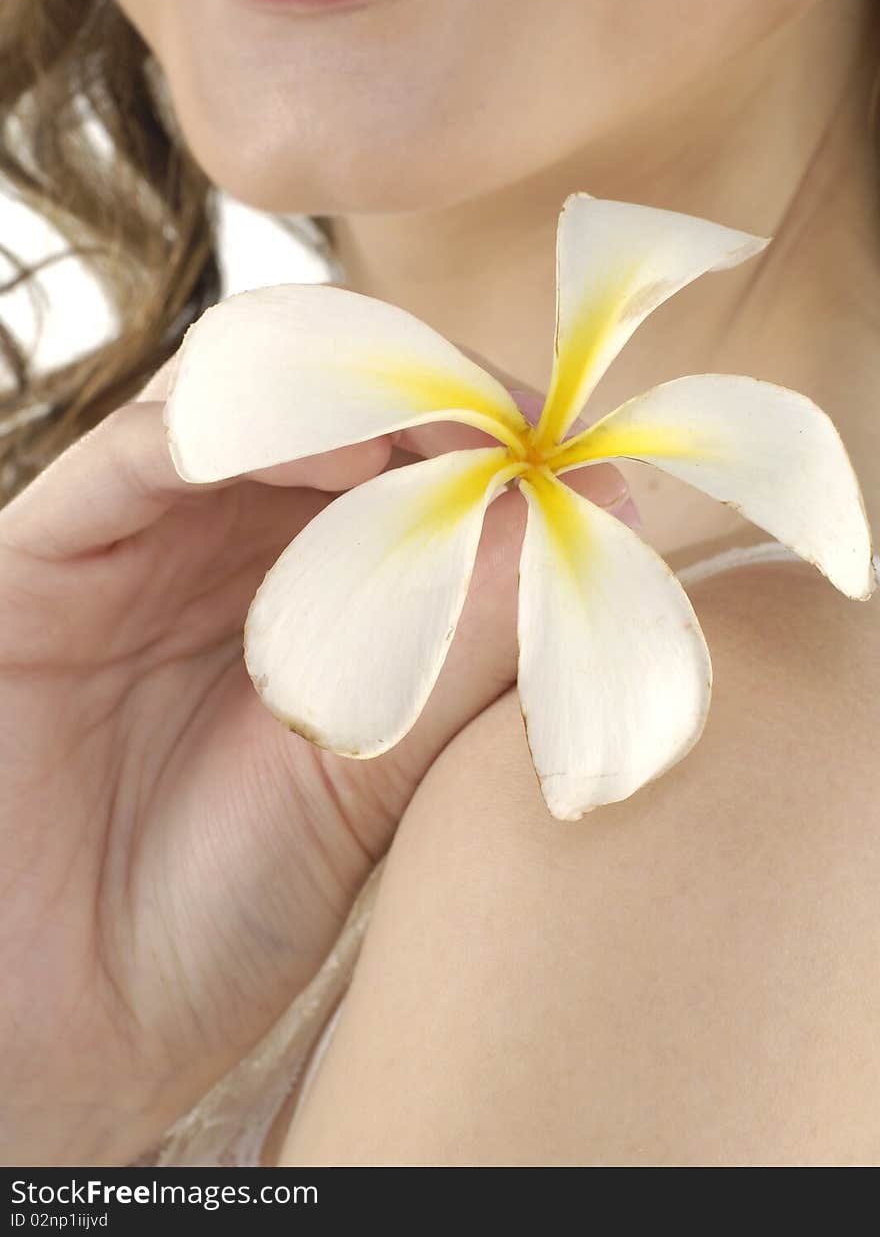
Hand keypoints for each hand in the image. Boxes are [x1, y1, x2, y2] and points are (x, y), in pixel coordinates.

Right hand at [0, 350, 633, 1162]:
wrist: (69, 1028)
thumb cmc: (225, 914)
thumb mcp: (380, 774)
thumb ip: (472, 643)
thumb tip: (599, 510)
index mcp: (312, 589)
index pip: (414, 463)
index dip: (506, 449)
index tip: (595, 476)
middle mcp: (226, 546)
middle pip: (338, 406)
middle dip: (448, 408)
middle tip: (533, 441)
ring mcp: (139, 539)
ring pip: (249, 400)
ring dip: (364, 400)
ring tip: (466, 447)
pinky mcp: (48, 554)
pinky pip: (137, 453)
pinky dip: (245, 433)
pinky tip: (353, 464)